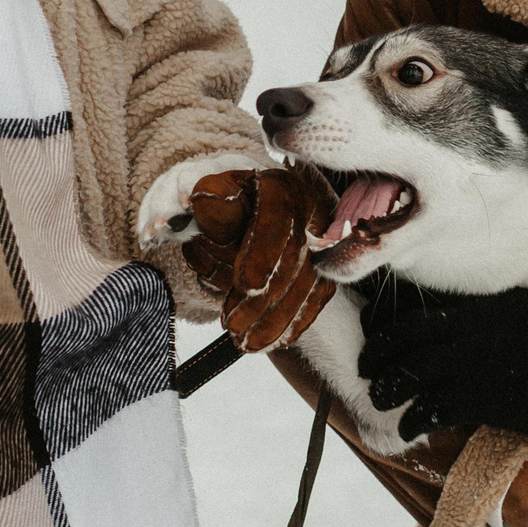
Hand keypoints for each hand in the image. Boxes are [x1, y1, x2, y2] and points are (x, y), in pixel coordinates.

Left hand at [180, 166, 337, 350]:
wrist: (237, 206)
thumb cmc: (218, 200)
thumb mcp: (204, 193)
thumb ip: (207, 202)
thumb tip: (204, 200)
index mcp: (279, 185)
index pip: (278, 217)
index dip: (264, 253)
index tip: (248, 287)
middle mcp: (308, 209)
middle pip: (297, 258)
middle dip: (266, 299)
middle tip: (234, 326)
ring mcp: (321, 240)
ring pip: (310, 284)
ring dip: (277, 319)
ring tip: (246, 341)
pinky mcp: (324, 265)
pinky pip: (317, 297)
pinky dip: (295, 322)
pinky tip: (274, 341)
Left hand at [360, 288, 527, 444]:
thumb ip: (491, 313)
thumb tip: (466, 322)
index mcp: (480, 305)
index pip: (416, 312)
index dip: (387, 326)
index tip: (375, 335)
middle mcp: (469, 330)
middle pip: (404, 342)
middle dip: (377, 356)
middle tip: (367, 369)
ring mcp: (473, 364)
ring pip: (409, 376)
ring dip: (388, 389)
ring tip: (379, 399)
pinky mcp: (482, 399)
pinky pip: (431, 409)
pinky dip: (413, 418)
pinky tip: (408, 427)